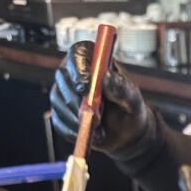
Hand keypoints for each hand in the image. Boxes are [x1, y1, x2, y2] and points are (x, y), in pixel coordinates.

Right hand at [50, 41, 153, 157]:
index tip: (85, 88)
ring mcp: (63, 92)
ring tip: (100, 131)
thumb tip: (107, 78)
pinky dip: (74, 132)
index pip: (77, 54)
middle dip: (76, 99)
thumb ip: (122, 89)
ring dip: (77, 118)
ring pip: (58, 100)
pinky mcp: (60, 113)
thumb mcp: (132, 100)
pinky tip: (91, 136)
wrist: (125, 133)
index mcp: (92, 59)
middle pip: (63, 77)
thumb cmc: (129, 109)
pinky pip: (59, 122)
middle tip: (96, 117)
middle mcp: (73, 72)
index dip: (78, 69)